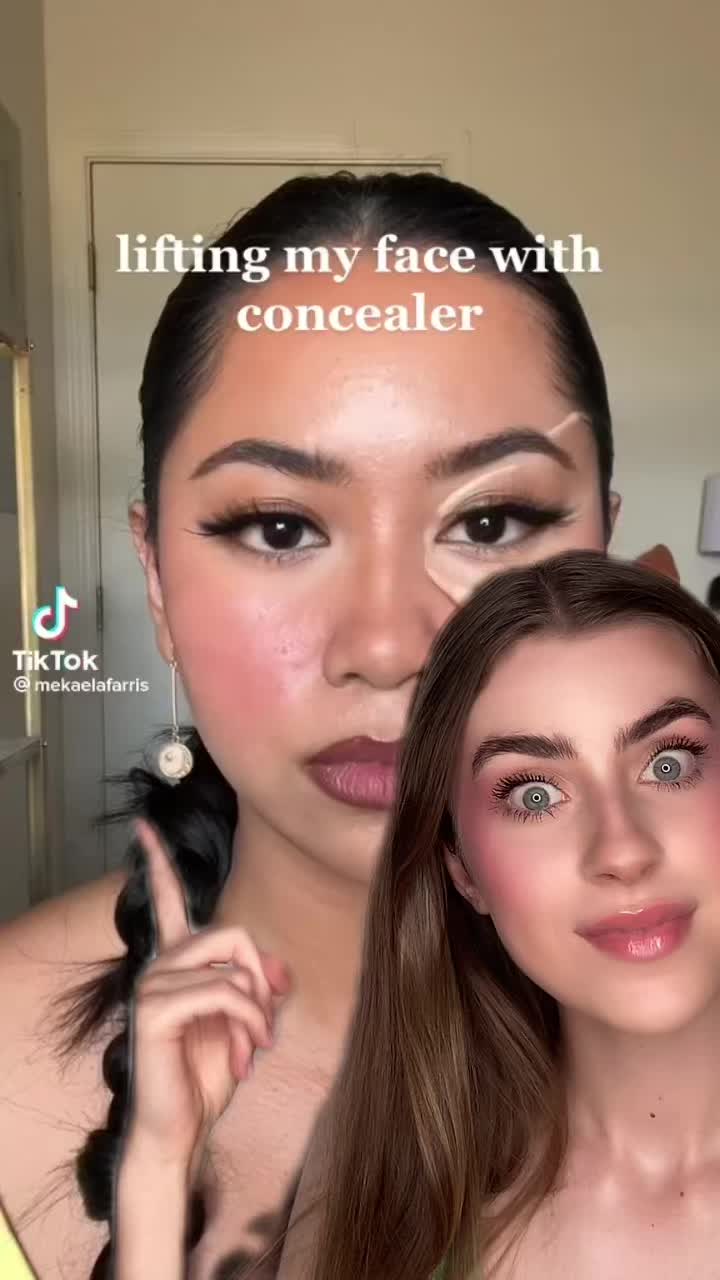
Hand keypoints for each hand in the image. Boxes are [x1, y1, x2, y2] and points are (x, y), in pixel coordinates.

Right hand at [124, 817, 291, 1173]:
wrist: (181, 1131)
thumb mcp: (244, 1022)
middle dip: (261, 978)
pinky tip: (242, 1053)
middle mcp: (159, 965)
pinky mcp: (156, 1010)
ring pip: (231, 964)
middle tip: (264, 1024)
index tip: (144, 827)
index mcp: (176, 962)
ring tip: (254, 1046)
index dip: (158, 863)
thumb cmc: (207, 1076)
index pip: (166, 901)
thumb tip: (278, 970)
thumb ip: (256, 986)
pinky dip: (246, 1022)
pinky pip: (223, 992)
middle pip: (230, 932)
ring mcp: (153, 986)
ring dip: (256, 1010)